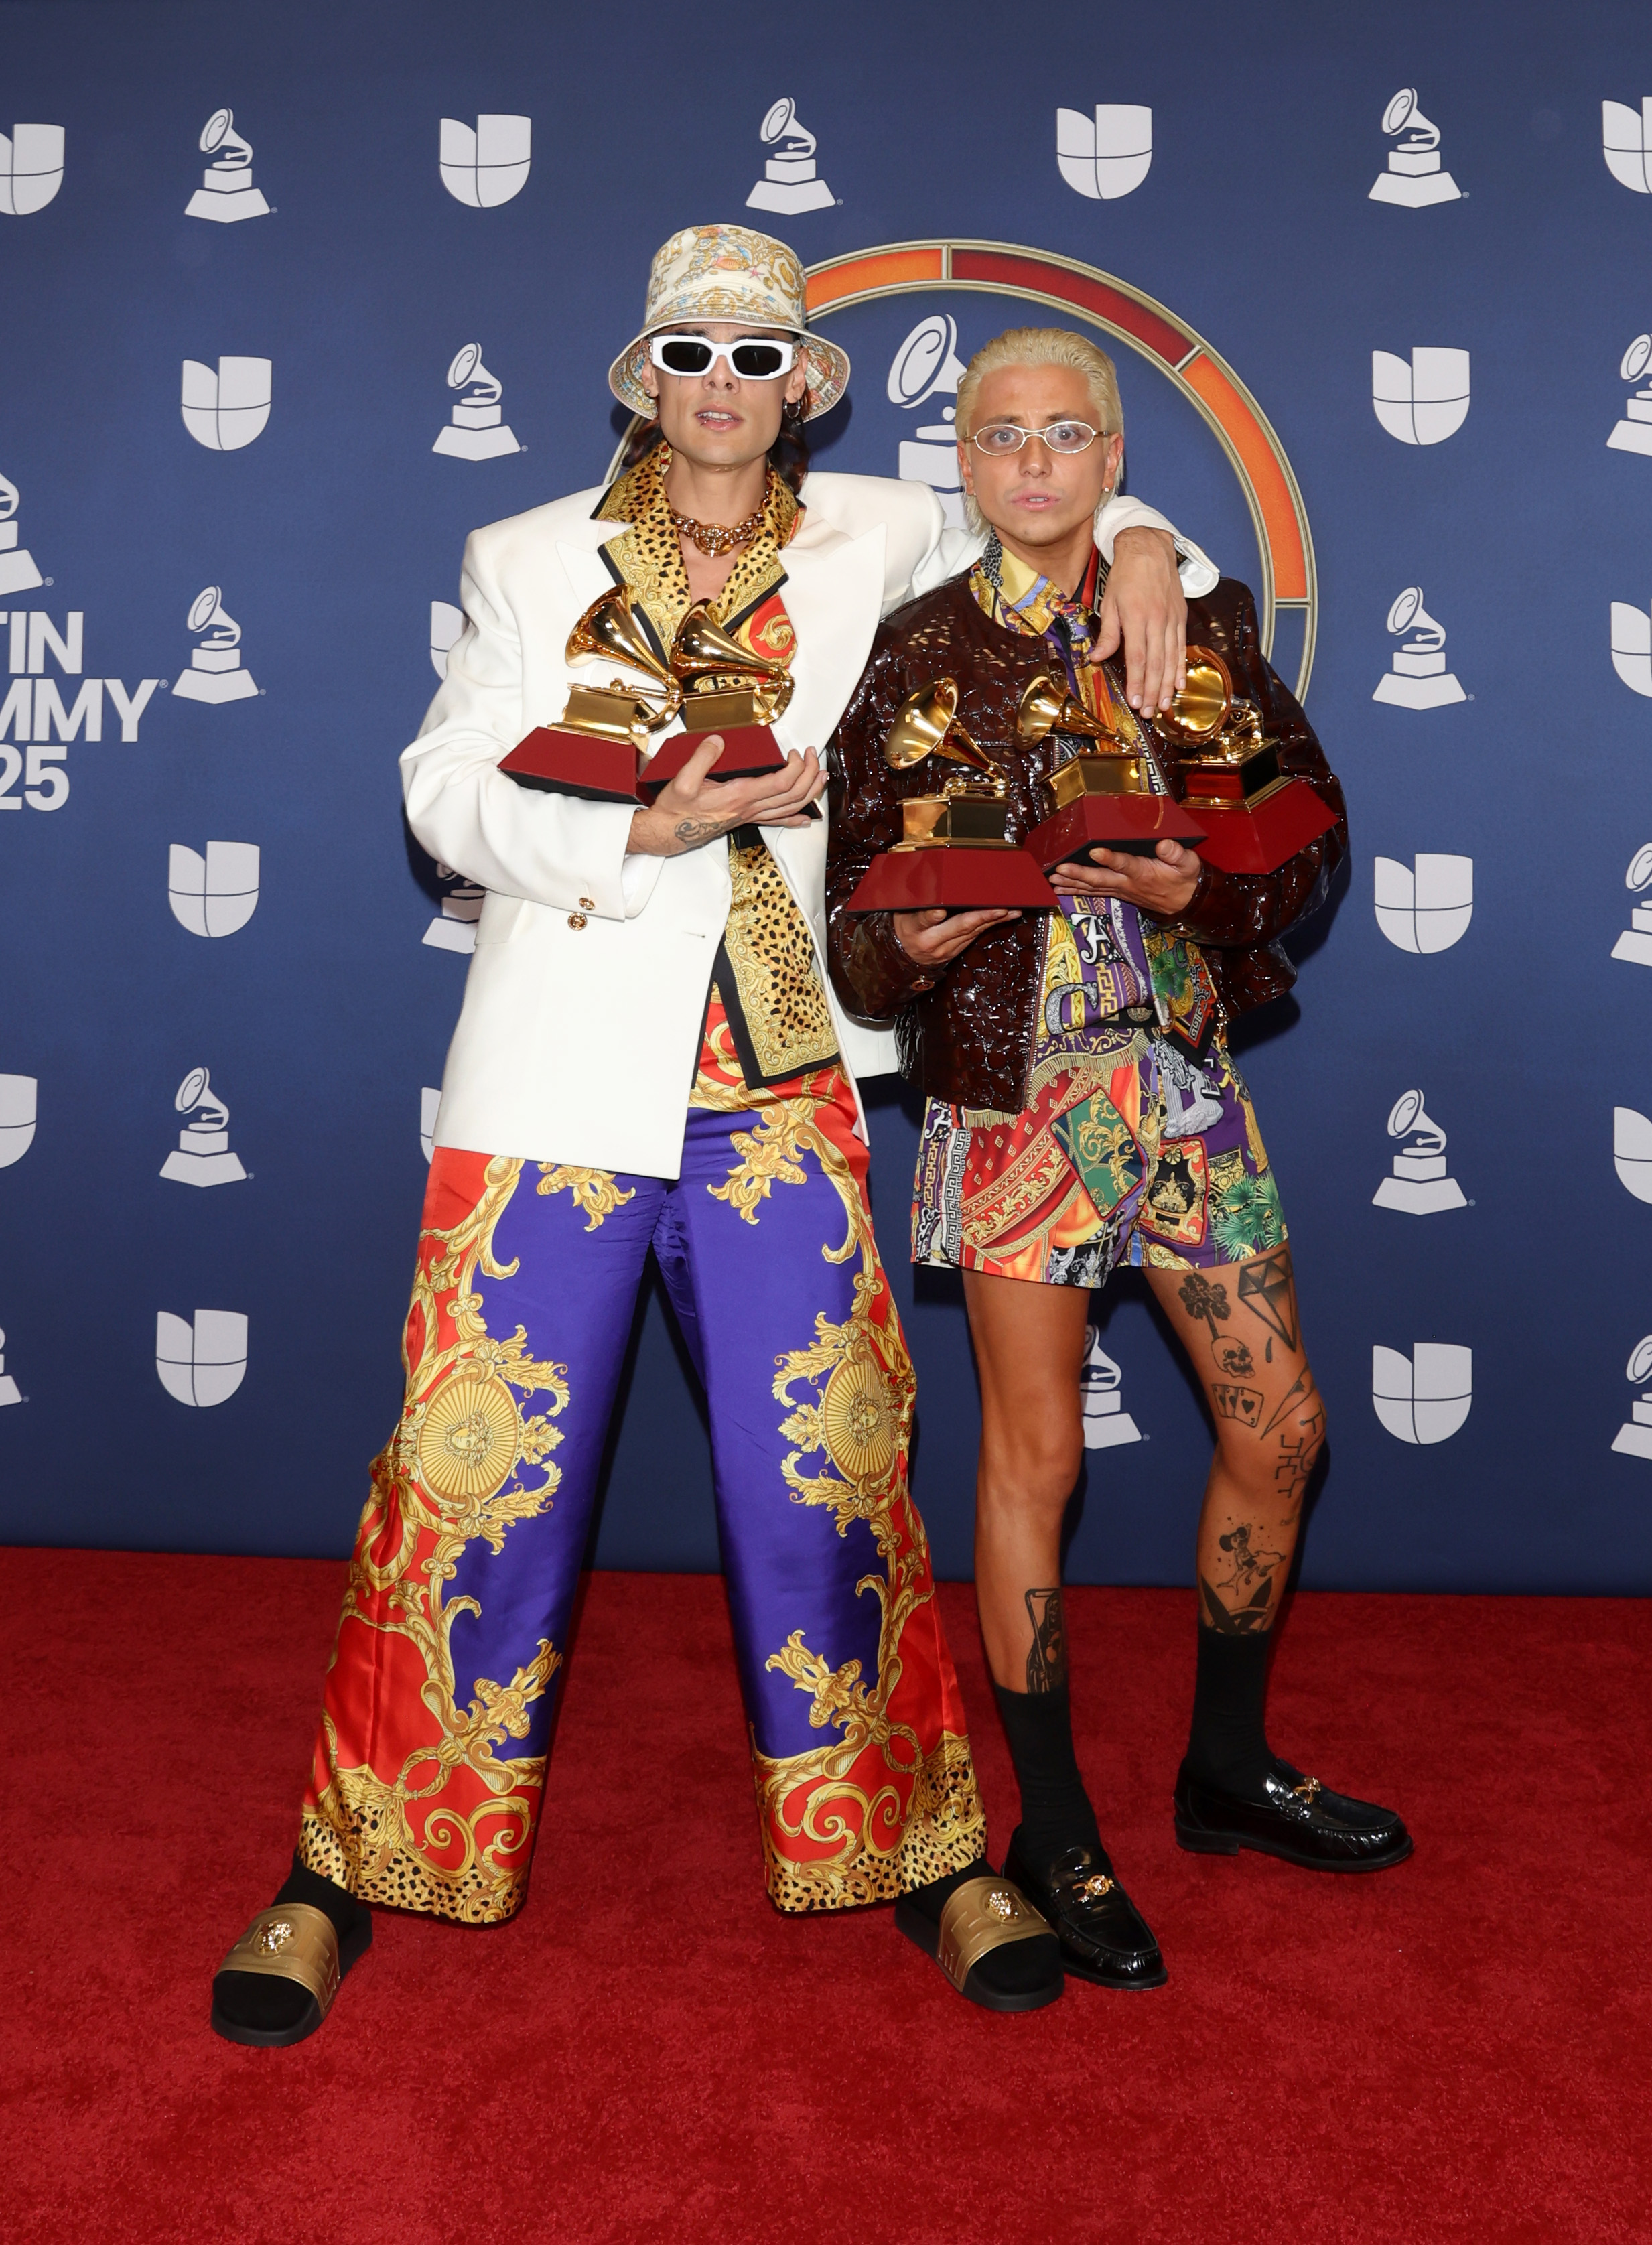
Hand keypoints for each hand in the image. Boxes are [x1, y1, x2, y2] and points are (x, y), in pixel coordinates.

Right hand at [627, 736, 823, 856]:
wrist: (668, 833)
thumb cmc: (676, 809)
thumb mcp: (682, 780)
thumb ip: (701, 758)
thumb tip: (718, 740)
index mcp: (740, 795)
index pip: (783, 781)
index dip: (797, 766)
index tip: (795, 751)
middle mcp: (750, 808)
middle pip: (794, 794)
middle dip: (810, 774)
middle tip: (813, 755)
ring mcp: (750, 816)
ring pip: (791, 808)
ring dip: (811, 792)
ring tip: (822, 776)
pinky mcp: (746, 820)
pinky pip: (777, 821)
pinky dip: (796, 817)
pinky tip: (807, 817)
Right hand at [892, 904, 1020, 969]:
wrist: (904, 956)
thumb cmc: (906, 926)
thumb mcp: (903, 912)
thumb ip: (918, 900)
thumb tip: (932, 874)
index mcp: (914, 929)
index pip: (923, 920)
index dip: (932, 915)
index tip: (939, 911)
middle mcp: (931, 942)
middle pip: (959, 927)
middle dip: (982, 916)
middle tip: (1001, 909)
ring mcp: (946, 950)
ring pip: (973, 932)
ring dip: (993, 920)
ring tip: (1012, 910)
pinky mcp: (956, 952)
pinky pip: (975, 936)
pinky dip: (990, 924)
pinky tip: (1005, 917)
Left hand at [1051, 838, 1201, 917]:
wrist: (1186, 902)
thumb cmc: (1185, 879)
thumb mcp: (1188, 864)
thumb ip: (1176, 854)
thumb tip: (1164, 844)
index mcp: (1144, 873)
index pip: (1125, 864)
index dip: (1110, 858)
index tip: (1095, 851)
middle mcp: (1128, 883)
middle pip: (1099, 879)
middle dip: (1078, 874)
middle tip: (1059, 869)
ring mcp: (1120, 889)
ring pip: (1092, 887)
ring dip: (1071, 883)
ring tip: (1052, 879)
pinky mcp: (1117, 892)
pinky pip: (1093, 892)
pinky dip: (1075, 890)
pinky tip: (1060, 888)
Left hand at [1096, 526, 1186, 713]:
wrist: (1150, 548)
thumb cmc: (1126, 575)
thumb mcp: (1109, 602)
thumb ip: (1108, 633)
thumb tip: (1098, 658)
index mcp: (1136, 617)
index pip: (1137, 658)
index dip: (1136, 682)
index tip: (1134, 701)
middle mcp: (1157, 621)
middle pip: (1155, 663)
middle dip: (1152, 691)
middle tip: (1149, 712)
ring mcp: (1171, 620)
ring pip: (1170, 658)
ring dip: (1167, 685)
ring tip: (1164, 705)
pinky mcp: (1180, 617)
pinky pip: (1181, 647)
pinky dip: (1181, 667)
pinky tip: (1180, 683)